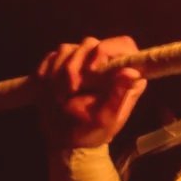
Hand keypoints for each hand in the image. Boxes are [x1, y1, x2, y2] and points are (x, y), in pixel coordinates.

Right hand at [35, 36, 146, 150]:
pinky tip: (48, 87)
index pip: (123, 45)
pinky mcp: (63, 62)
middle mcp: (104, 63)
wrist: (62, 137)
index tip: (92, 69)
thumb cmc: (88, 130)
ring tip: (60, 95)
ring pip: (69, 49)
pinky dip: (48, 71)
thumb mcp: (104, 118)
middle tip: (71, 90)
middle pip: (91, 44)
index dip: (107, 50)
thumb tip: (132, 71)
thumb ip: (118, 95)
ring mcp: (82, 61)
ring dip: (59, 72)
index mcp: (124, 76)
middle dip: (75, 66)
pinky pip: (53, 55)